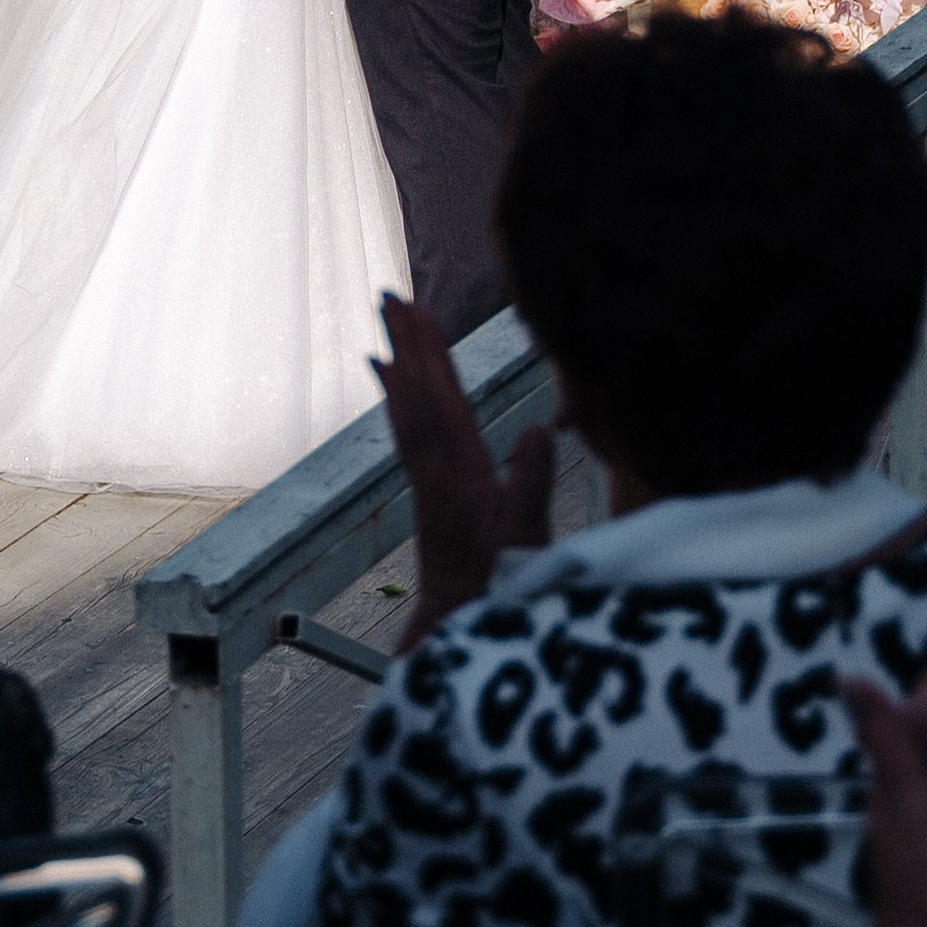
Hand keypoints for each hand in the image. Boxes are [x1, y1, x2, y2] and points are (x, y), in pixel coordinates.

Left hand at [373, 291, 555, 650]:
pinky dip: (398, 398)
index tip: (419, 313)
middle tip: (387, 295)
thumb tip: (540, 429)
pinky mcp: (430, 492)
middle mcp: (436, 473)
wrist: (461, 631)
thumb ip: (532, 489)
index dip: (431, 356)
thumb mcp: (528, 543)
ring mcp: (428, 482)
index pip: (442, 403)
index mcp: (461, 477)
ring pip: (407, 410)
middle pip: (416, 397)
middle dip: (406, 343)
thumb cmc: (501, 590)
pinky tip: (390, 380)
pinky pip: (407, 432)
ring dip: (399, 362)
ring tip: (386, 323)